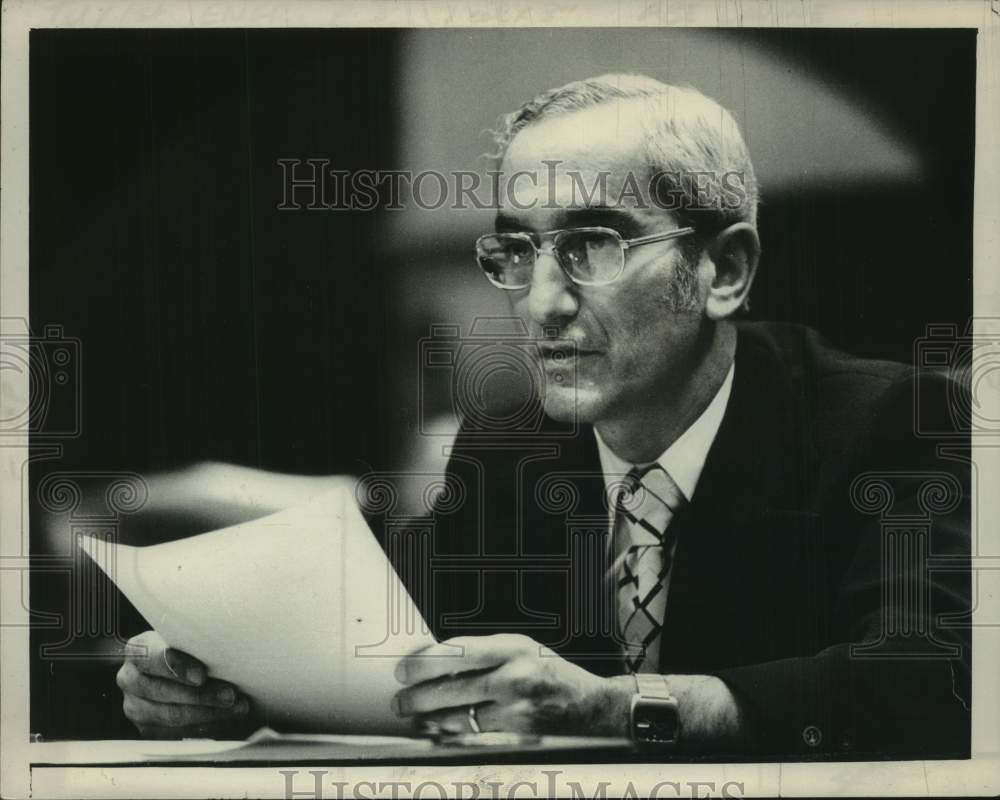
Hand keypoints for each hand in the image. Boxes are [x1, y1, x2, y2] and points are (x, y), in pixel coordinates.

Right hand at [117, 630, 251, 738]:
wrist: (175, 668)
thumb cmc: (187, 649)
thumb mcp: (188, 638)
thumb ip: (198, 642)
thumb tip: (226, 647)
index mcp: (138, 650)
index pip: (151, 657)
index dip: (177, 667)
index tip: (201, 676)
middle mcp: (130, 679)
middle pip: (163, 692)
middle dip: (201, 696)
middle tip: (230, 695)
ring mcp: (136, 707)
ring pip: (172, 716)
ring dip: (209, 713)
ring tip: (236, 708)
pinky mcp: (148, 729)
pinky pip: (177, 734)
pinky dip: (206, 726)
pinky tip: (227, 719)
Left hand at [392, 634, 629, 735]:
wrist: (592, 706)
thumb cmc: (549, 672)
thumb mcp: (520, 649)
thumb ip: (483, 653)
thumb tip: (435, 661)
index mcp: (512, 646)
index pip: (458, 651)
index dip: (425, 662)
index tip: (403, 669)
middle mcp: (514, 675)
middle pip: (453, 686)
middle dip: (418, 694)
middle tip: (399, 698)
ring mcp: (517, 707)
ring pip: (459, 714)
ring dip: (430, 717)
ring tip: (414, 715)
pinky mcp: (518, 733)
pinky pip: (474, 733)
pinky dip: (453, 731)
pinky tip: (438, 728)